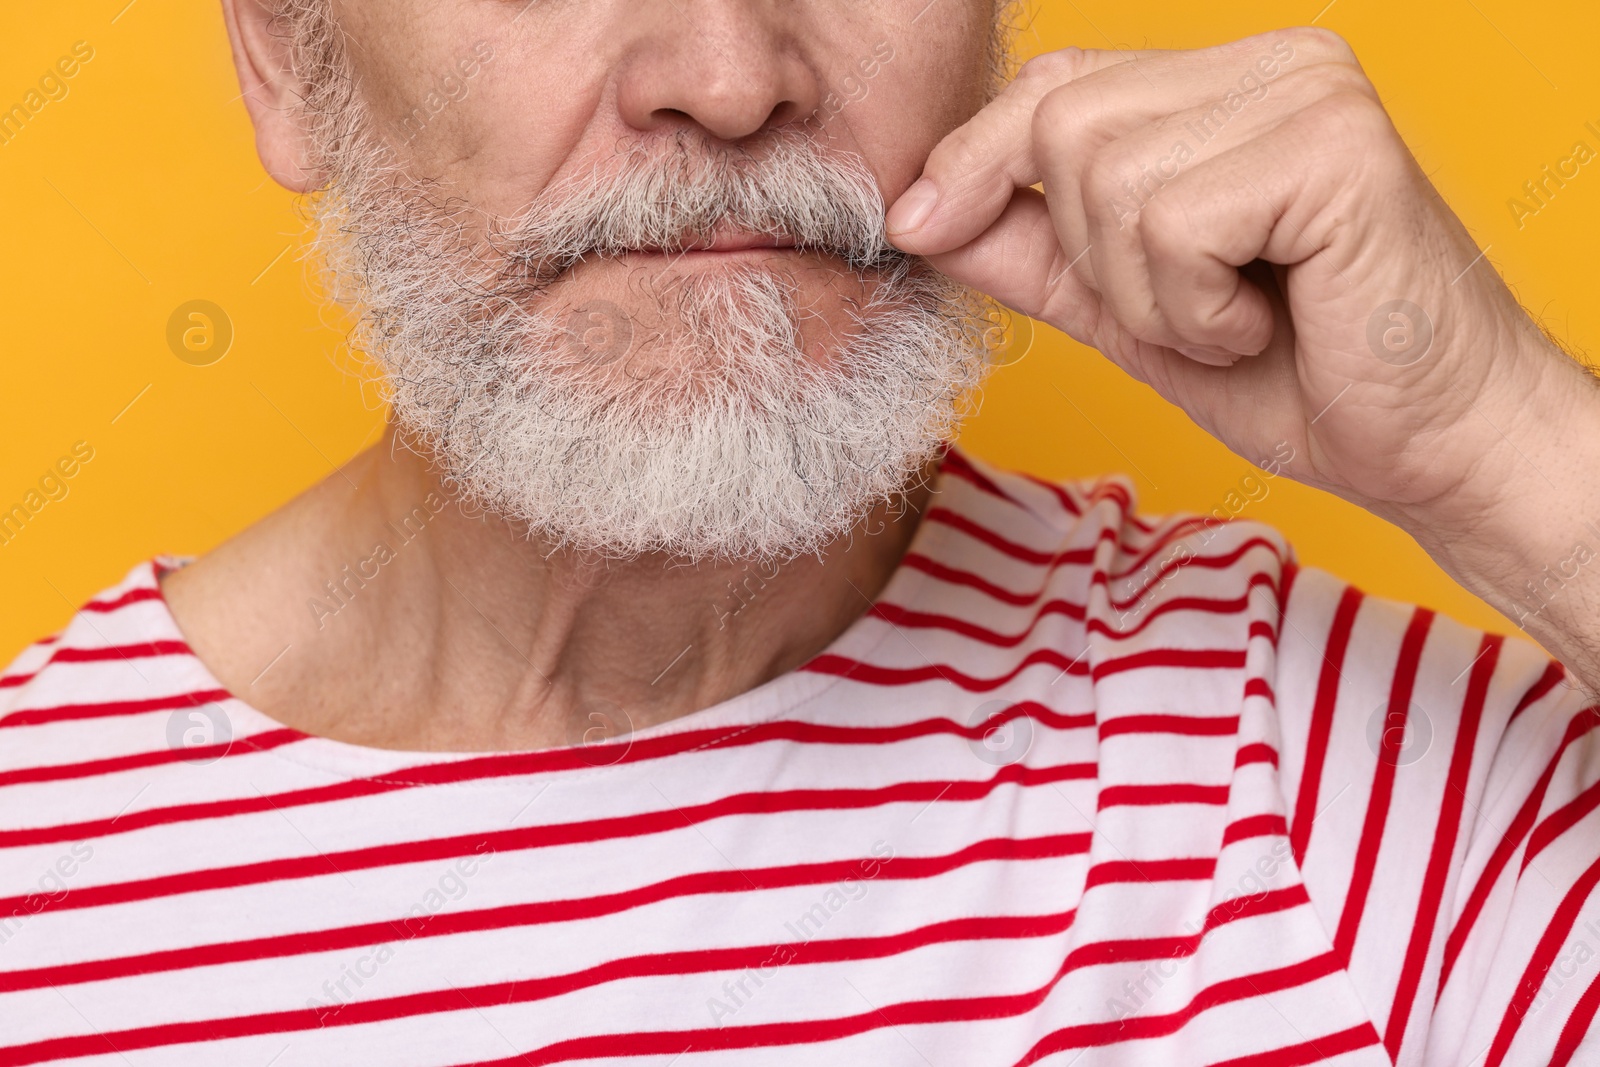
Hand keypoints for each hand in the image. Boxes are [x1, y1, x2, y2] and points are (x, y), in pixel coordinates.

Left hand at [886, 28, 1592, 543]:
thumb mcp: (1129, 313)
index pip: (1057, 86)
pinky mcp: (1334, 148)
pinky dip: (1196, 309)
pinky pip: (1174, 225)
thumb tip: (923, 211)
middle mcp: (1273, 65)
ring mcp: (1309, 94)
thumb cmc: (1298, 379)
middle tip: (1188, 311)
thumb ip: (1034, 254)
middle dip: (1093, 258)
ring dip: (1149, 295)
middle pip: (1065, 125)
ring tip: (1235, 320)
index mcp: (1228, 85)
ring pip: (1109, 182)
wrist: (1429, 450)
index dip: (975, 158)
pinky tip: (1265, 323)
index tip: (918, 225)